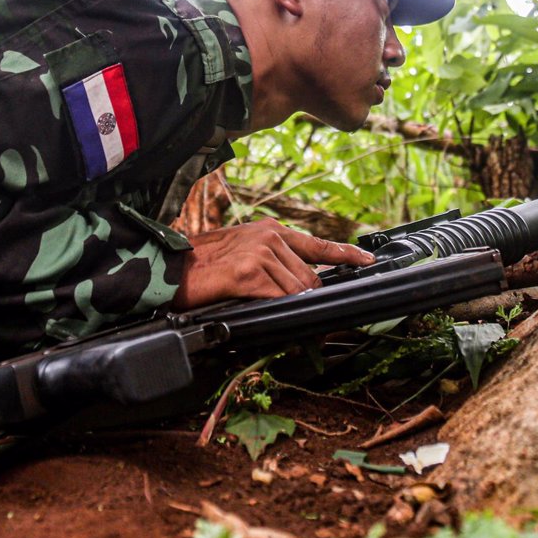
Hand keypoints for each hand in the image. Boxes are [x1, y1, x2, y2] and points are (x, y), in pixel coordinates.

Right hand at [172, 219, 373, 309]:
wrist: (170, 266)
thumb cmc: (203, 263)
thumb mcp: (242, 249)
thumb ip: (273, 258)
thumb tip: (299, 280)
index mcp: (270, 230)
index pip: (318, 243)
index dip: (346, 254)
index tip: (367, 260)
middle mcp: (269, 237)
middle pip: (309, 278)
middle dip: (301, 296)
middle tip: (275, 300)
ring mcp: (260, 254)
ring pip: (295, 291)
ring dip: (281, 303)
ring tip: (253, 298)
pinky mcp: (248, 273)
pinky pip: (277, 299)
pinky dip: (271, 307)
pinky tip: (251, 302)